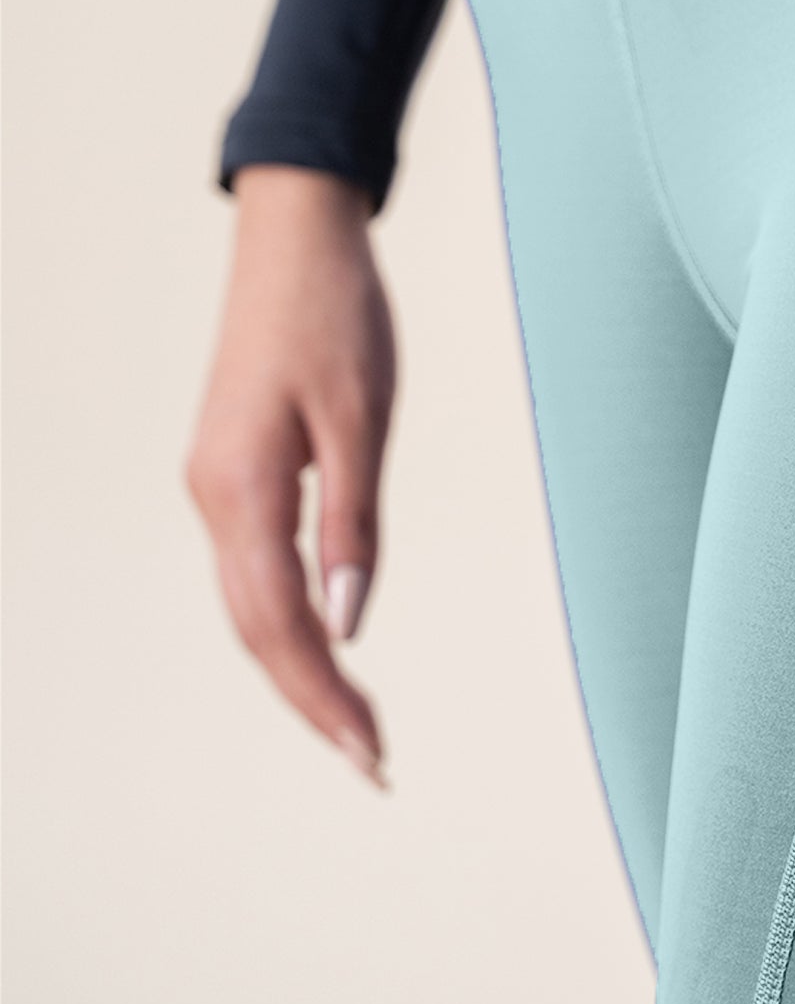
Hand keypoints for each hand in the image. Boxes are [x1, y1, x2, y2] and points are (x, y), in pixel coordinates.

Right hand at [185, 166, 395, 787]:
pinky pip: (251, 571)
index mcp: (243, 489)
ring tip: (354, 726)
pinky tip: (322, 650)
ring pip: (248, 606)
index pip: (281, 624)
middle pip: (256, 630)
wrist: (294, 239)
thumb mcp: (361, 418)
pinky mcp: (230, 473)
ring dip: (298, 670)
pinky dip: (285, 622)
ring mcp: (214, 486)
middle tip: (373, 764)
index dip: (324, 696)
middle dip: (312, 702)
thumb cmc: (337, 316)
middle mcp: (213, 498)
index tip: (371, 753)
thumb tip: (348, 623)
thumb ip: (354, 522)